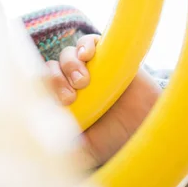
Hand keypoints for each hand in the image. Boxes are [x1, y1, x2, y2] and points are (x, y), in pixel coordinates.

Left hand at [46, 34, 161, 168]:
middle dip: (56, 80)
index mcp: (60, 98)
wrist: (147, 128)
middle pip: (51, 68)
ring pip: (67, 54)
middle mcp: (70, 80)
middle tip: (70, 97)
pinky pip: (89, 40)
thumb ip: (66, 144)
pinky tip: (87, 54)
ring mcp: (89, 67)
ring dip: (70, 65)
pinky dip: (84, 44)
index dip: (42, 88)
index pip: (40, 85)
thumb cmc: (114, 138)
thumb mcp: (85, 146)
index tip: (58, 104)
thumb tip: (45, 141)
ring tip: (83, 81)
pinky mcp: (107, 55)